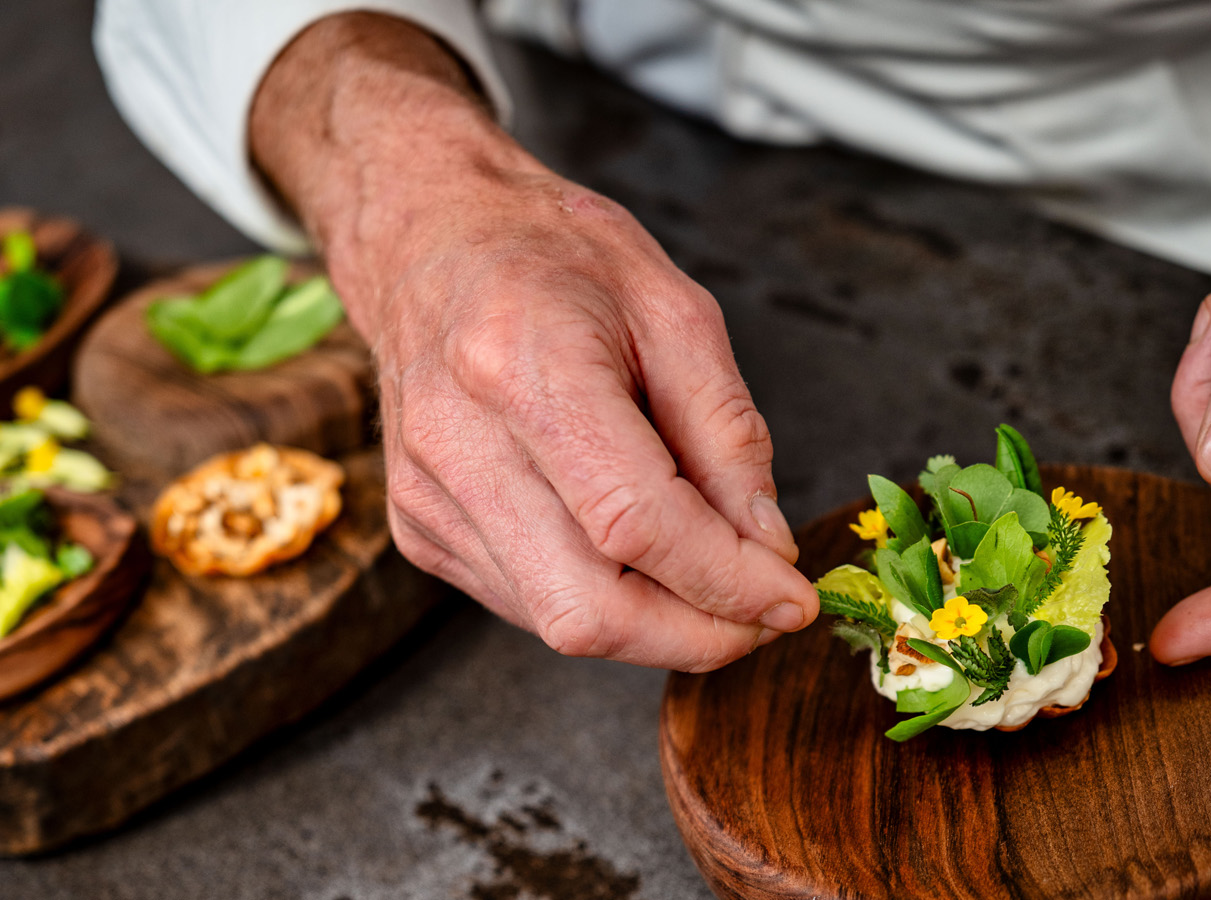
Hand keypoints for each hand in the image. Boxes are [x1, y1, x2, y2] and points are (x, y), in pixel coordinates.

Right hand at [250, 13, 815, 670]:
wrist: (428, 243)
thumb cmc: (552, 258)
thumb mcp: (675, 311)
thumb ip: (728, 435)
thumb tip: (765, 550)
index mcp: (522, 366)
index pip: (635, 523)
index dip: (727, 581)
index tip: (792, 599)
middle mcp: (458, 444)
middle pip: (587, 609)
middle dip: (695, 637)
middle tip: (759, 616)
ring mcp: (428, 497)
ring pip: (560, 624)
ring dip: (654, 620)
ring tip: (698, 562)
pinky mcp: (419, 530)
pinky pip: (529, 604)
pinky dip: (599, 594)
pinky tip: (622, 542)